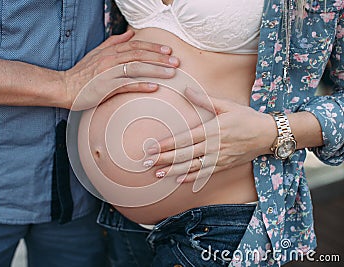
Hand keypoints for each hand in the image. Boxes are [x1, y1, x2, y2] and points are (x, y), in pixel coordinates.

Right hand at [60, 30, 179, 109]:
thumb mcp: (96, 53)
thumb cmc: (82, 73)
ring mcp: (109, 74)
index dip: (153, 47)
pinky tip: (154, 87)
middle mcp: (111, 60)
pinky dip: (141, 85)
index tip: (168, 50)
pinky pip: (126, 85)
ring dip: (156, 70)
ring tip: (171, 73)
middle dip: (160, 58)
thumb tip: (130, 33)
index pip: (136, 46)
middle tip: (176, 62)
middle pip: (140, 55)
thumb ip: (114, 42)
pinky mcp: (106, 88)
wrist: (64, 87)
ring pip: (136, 68)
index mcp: (110, 52)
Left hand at [144, 87, 275, 182]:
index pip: (184, 139)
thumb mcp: (227, 106)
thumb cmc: (247, 118)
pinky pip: (205, 174)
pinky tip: (179, 181)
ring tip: (158, 174)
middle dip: (164, 159)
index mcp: (212, 130)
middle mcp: (213, 147)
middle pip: (184, 155)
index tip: (152, 148)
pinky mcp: (223, 166)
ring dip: (174, 171)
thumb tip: (186, 90)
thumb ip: (205, 100)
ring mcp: (218, 158)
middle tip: (147, 163)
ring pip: (192, 167)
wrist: (268, 135)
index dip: (167, 145)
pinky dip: (191, 178)